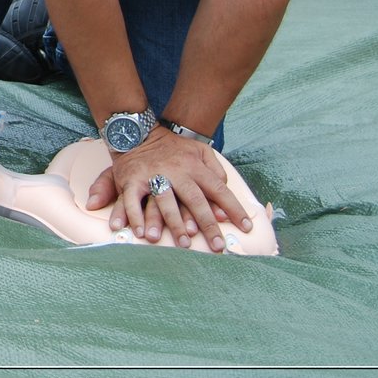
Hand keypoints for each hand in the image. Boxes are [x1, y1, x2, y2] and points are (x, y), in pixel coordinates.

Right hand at [85, 129, 251, 251]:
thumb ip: (215, 169)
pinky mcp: (130, 180)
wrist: (137, 131)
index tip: (246, 227)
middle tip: (218, 246)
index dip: (234, 208)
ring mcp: (152, 175)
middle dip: (208, 224)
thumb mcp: (199, 150)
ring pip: (165, 202)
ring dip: (174, 223)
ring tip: (184, 244)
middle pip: (195, 200)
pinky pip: (132, 200)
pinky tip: (141, 233)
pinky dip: (135, 217)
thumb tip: (226, 189)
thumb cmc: (173, 148)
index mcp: (194, 165)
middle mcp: (175, 171)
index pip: (218, 188)